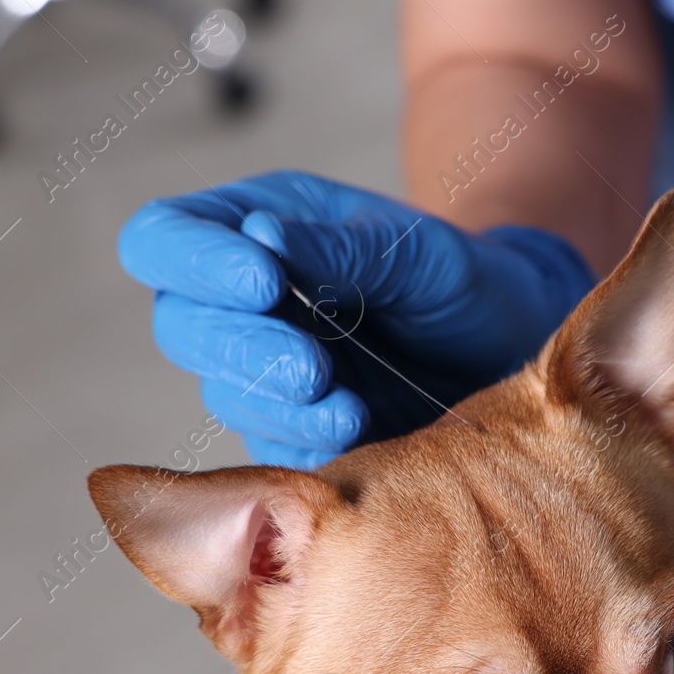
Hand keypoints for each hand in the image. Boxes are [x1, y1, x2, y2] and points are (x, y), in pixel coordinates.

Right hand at [118, 171, 594, 467]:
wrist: (508, 353)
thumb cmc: (461, 282)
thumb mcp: (417, 252)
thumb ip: (344, 247)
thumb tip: (259, 234)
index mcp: (251, 228)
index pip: (164, 239)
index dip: (194, 262)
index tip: (263, 282)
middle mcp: (242, 302)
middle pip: (181, 325)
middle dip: (242, 348)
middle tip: (313, 367)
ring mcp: (260, 371)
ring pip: (221, 392)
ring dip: (278, 403)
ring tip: (349, 406)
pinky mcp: (288, 432)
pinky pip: (268, 445)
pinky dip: (306, 441)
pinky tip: (354, 429)